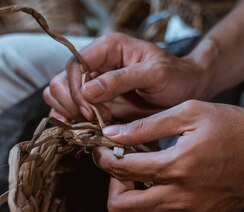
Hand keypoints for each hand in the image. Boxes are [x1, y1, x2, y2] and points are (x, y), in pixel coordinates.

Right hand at [43, 33, 209, 122]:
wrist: (186, 91)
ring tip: (97, 125)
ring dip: (71, 116)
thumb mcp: (154, 74)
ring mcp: (90, 85)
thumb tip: (88, 91)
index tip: (92, 113)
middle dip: (73, 106)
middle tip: (97, 120)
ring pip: (57, 98)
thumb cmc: (175, 77)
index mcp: (106, 49)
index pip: (74, 66)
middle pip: (59, 83)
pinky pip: (68, 113)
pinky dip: (72, 124)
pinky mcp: (92, 104)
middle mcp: (94, 64)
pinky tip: (89, 131)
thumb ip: (121, 80)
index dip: (77, 91)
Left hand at [92, 100, 243, 211]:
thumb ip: (148, 125)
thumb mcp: (192, 113)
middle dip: (111, 188)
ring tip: (134, 196)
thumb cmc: (236, 129)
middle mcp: (181, 198)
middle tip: (120, 174)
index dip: (103, 158)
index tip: (102, 151)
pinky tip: (149, 209)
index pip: (121, 168)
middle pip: (120, 209)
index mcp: (177, 165)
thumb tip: (111, 134)